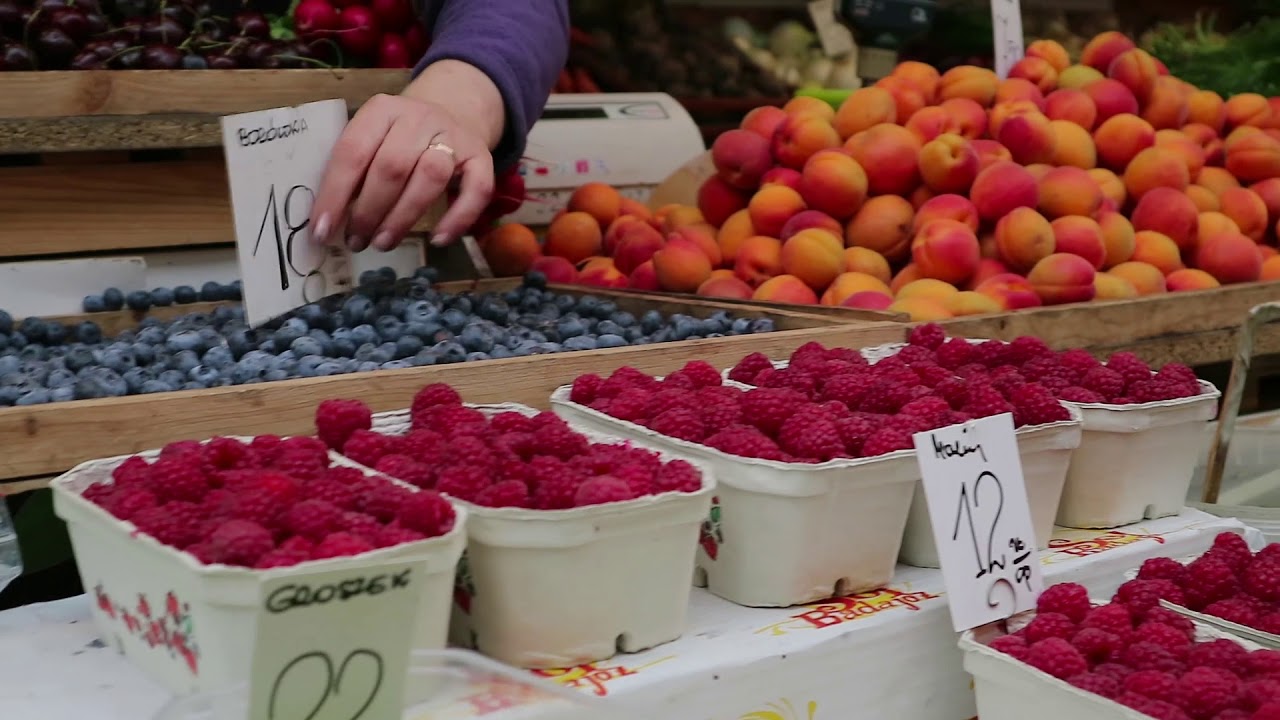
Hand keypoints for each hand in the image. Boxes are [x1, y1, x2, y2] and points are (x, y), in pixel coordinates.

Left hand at [309, 92, 494, 251]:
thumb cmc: (398, 137)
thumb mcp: (372, 138)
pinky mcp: (481, 156)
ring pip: (430, 177)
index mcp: (381, 110)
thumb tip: (328, 221)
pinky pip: (476, 190)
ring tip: (383, 243)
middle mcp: (419, 117)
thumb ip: (353, 169)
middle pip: (392, 166)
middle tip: (356, 241)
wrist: (452, 111)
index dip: (335, 194)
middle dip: (369, 211)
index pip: (353, 152)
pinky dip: (458, 218)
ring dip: (403, 217)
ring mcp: (454, 136)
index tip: (322, 230)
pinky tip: (438, 239)